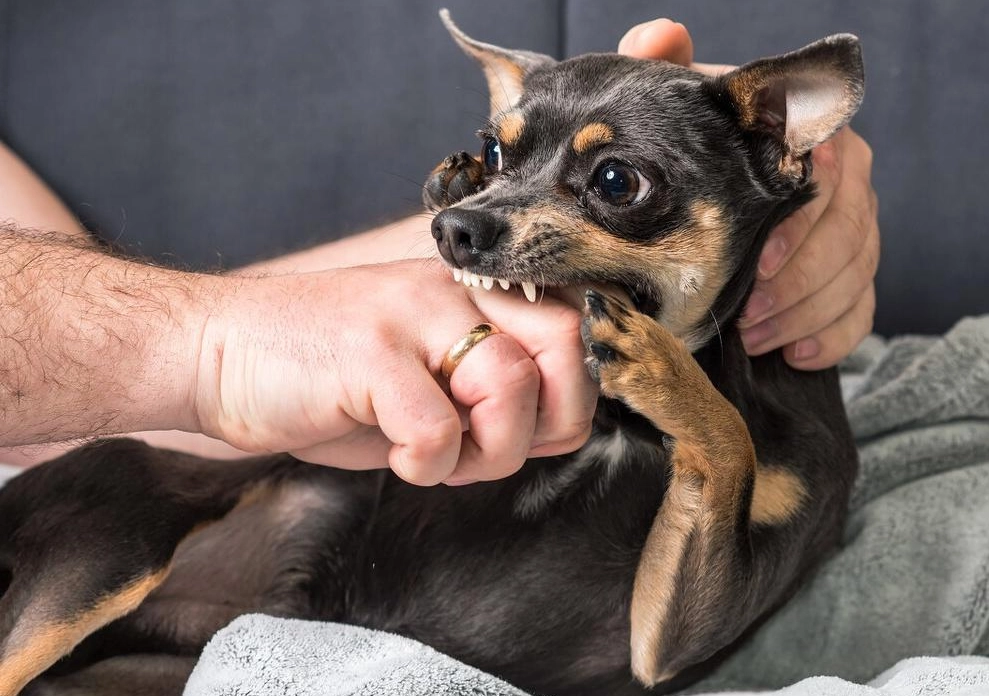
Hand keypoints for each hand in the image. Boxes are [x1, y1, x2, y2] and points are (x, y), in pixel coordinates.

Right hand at [193, 259, 595, 485]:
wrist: (216, 352)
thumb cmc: (322, 374)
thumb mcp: (422, 376)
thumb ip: (492, 392)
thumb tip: (560, 427)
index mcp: (469, 291)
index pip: (574, 328)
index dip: (568, 395)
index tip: (527, 431)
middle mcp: (450, 291)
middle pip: (566, 344)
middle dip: (549, 420)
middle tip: (493, 446)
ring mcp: (410, 315)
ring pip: (512, 387)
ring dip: (486, 452)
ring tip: (434, 454)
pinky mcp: (369, 352)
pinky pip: (438, 430)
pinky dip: (425, 466)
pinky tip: (394, 455)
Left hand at [619, 19, 879, 369]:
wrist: (704, 188)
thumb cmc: (695, 147)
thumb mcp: (679, 110)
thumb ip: (668, 69)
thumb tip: (662, 36)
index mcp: (812, 140)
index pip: (831, 179)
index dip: (799, 228)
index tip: (760, 265)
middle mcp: (847, 181)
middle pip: (850, 233)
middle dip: (800, 283)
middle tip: (750, 316)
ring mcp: (853, 229)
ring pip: (856, 275)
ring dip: (806, 314)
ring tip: (755, 338)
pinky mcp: (851, 273)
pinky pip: (861, 310)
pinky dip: (831, 336)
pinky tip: (792, 354)